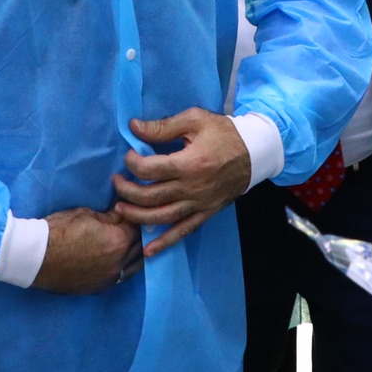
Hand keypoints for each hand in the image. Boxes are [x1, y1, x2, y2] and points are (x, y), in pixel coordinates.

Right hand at [31, 207, 143, 293]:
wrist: (36, 257)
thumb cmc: (58, 231)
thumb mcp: (86, 214)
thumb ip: (110, 216)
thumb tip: (121, 214)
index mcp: (118, 240)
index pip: (136, 224)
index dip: (132, 215)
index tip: (128, 211)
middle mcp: (119, 262)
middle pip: (138, 245)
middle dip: (135, 232)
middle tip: (128, 224)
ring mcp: (110, 278)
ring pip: (133, 264)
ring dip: (132, 252)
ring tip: (126, 242)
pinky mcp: (100, 287)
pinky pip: (120, 276)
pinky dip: (121, 267)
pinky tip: (116, 259)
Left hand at [114, 108, 251, 257]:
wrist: (255, 153)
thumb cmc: (223, 133)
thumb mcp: (194, 120)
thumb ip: (163, 126)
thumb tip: (133, 127)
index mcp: (189, 163)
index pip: (150, 169)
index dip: (132, 163)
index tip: (129, 156)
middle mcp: (193, 188)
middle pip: (151, 196)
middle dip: (127, 190)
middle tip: (116, 182)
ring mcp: (199, 204)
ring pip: (162, 217)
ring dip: (137, 216)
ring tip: (120, 209)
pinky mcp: (205, 213)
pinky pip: (183, 231)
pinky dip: (165, 242)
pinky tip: (148, 251)